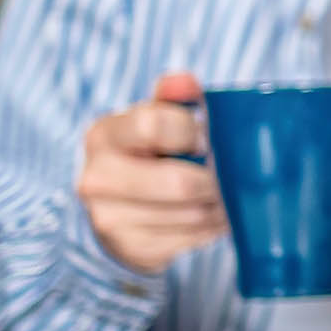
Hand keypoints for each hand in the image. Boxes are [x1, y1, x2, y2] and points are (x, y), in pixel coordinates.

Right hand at [77, 71, 222, 274]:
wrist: (117, 203)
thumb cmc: (147, 150)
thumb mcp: (153, 116)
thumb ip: (172, 96)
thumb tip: (184, 81)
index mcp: (103, 135)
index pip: (156, 125)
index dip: (194, 131)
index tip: (207, 136)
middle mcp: (97, 179)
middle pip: (180, 182)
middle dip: (216, 178)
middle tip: (233, 172)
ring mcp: (110, 220)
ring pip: (192, 214)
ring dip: (221, 204)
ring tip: (227, 192)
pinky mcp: (132, 249)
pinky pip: (191, 239)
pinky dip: (213, 227)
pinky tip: (214, 213)